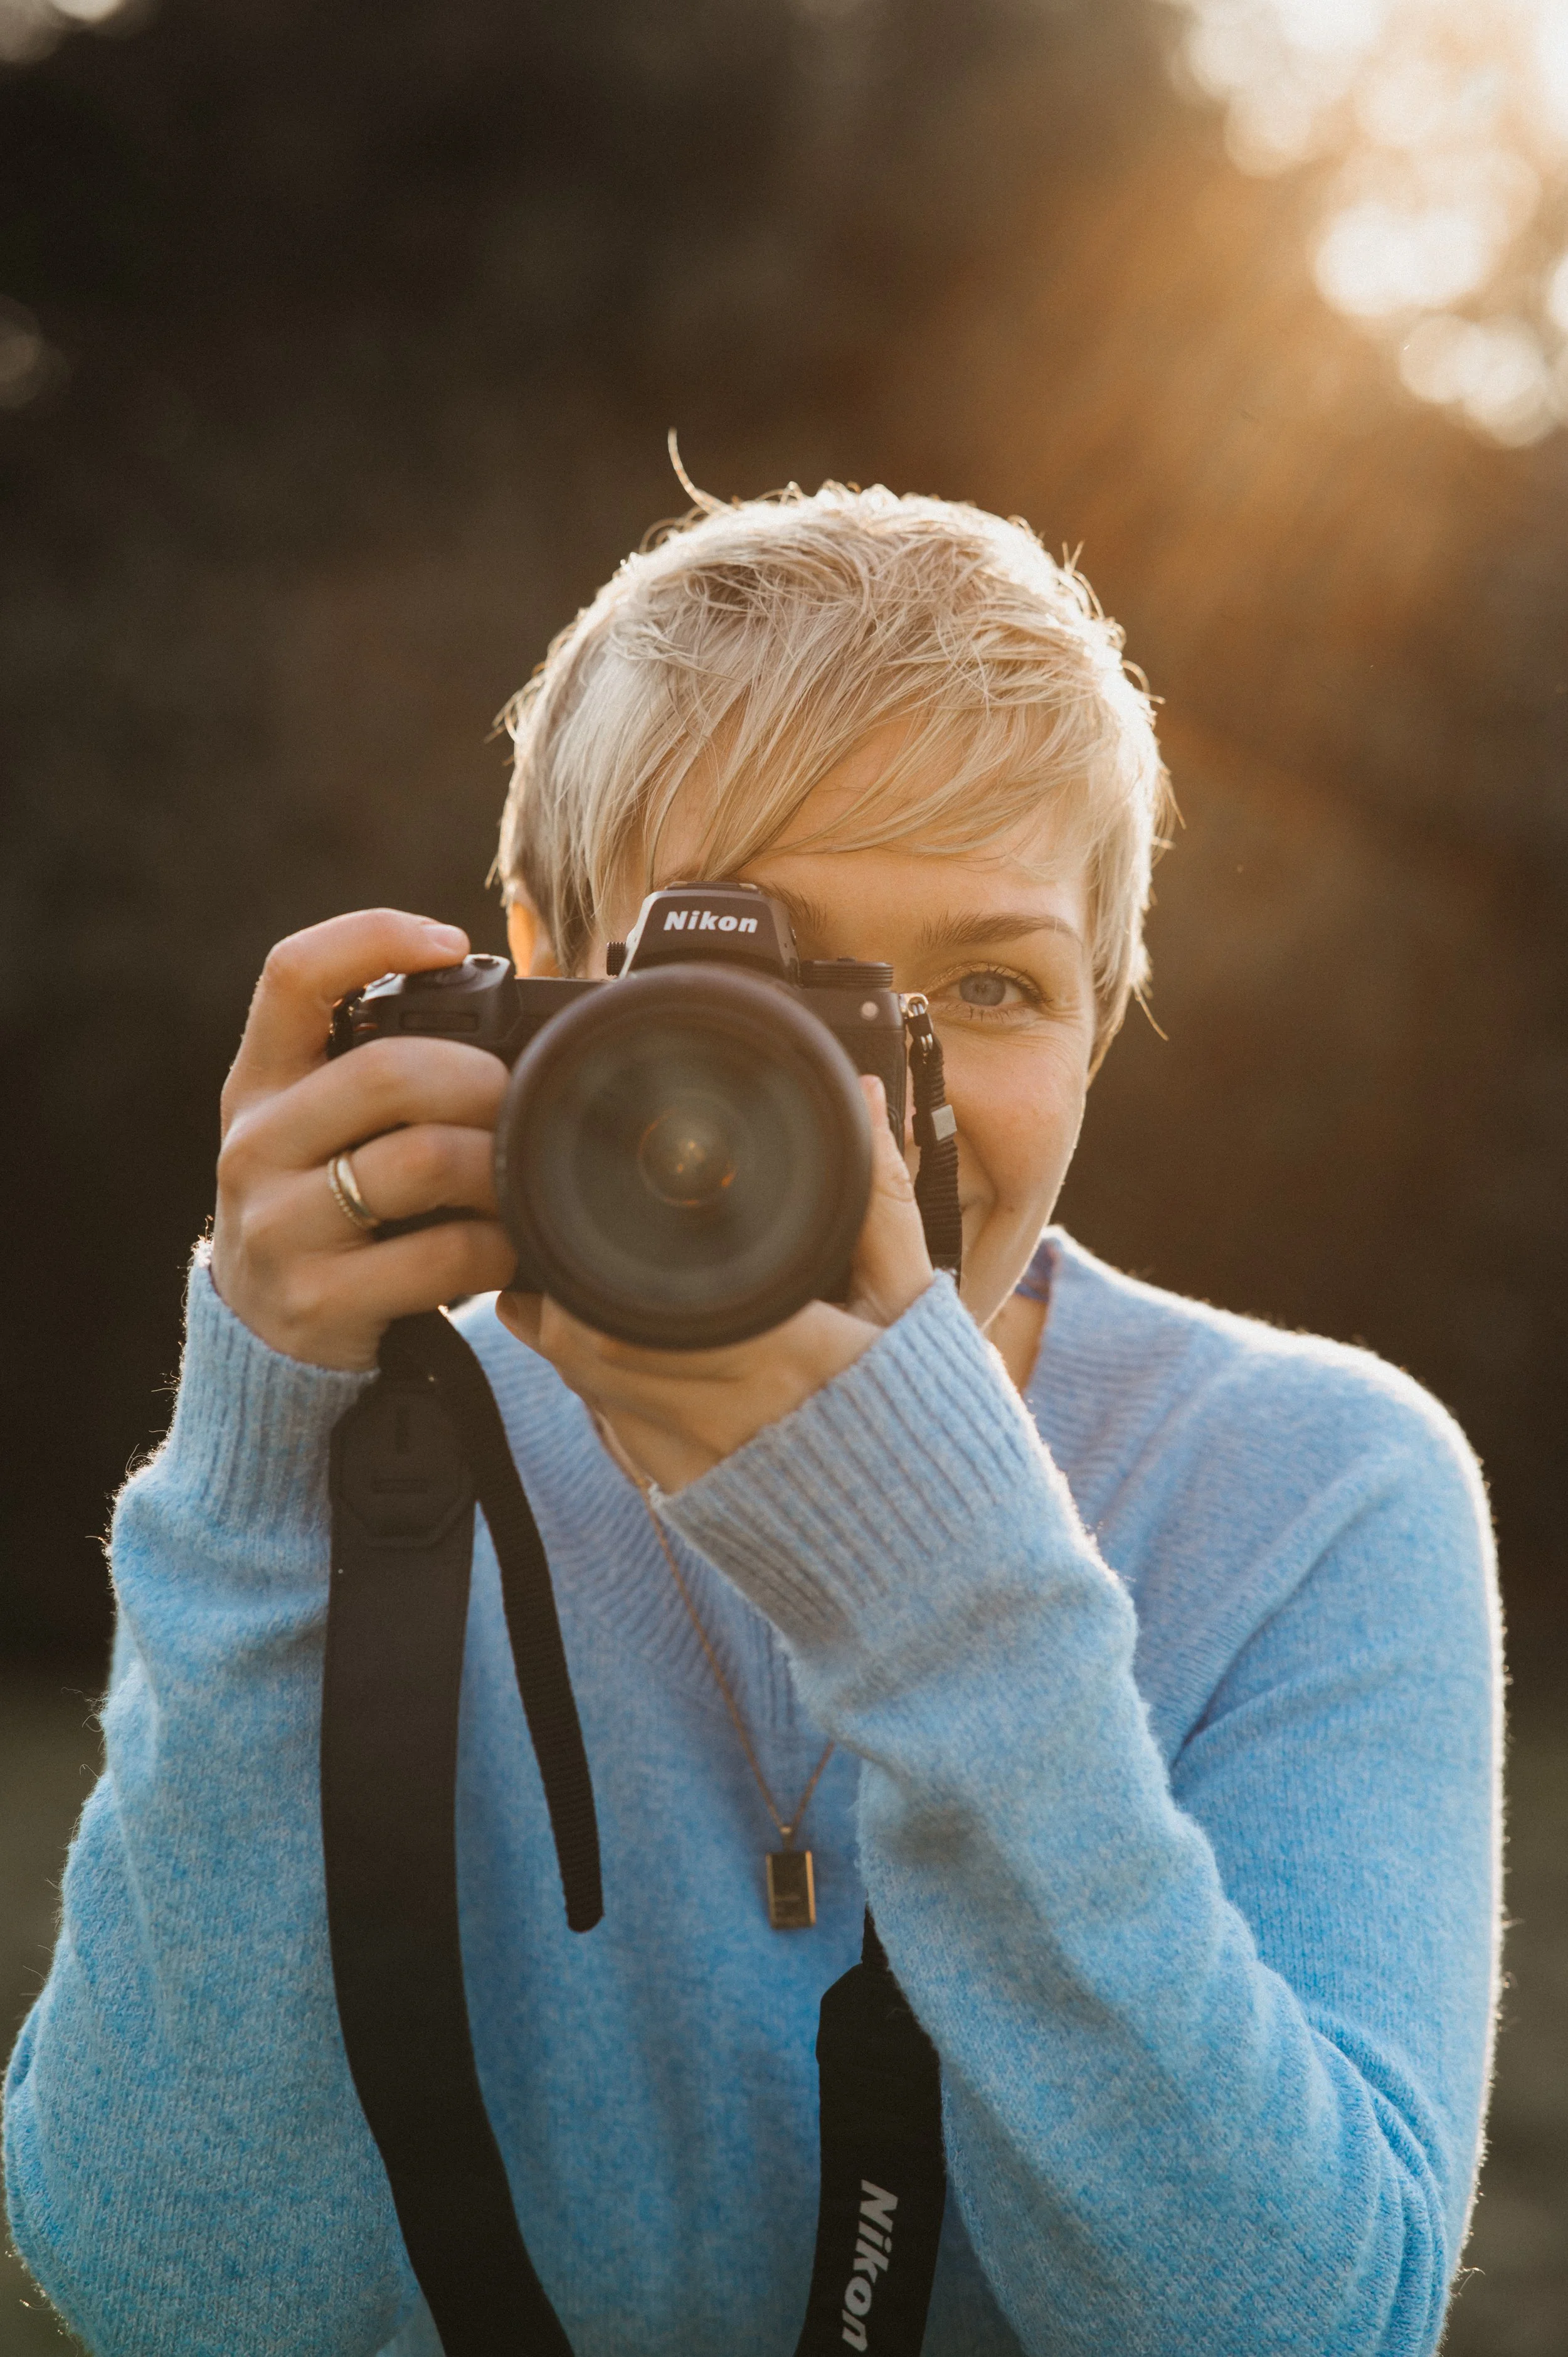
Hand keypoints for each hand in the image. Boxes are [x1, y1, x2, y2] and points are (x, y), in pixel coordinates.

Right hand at [210, 910, 517, 1369]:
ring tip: (519, 1174)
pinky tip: (506, 1246)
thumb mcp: (319, 1125)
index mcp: (261, 1082)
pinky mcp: (318, 1298)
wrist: (266, 1332)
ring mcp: (279, 1225)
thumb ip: (377, 1067)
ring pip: (421, 1160)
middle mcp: (256, 1144)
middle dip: (480, 1079)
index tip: (450, 946)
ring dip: (497, 1164)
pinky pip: (441, 1255)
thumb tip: (511, 1004)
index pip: (292, 975)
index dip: (373, 938)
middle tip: (517, 1097)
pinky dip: (496, 1246)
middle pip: (387, 1072)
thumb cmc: (324, 1203)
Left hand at [497, 1078, 933, 1491]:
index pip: (635, 1311)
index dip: (587, 1266)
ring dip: (564, 1329)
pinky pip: (613, 1430)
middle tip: (552, 1226)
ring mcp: (701, 1466)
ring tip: (563, 1271)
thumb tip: (868, 1099)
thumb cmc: (932, 1417)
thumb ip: (880, 1200)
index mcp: (785, 1358)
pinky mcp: (688, 1497)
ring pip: (588, 1388)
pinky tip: (605, 1339)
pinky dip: (595, 1380)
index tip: (584, 1210)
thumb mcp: (914, 1302)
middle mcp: (728, 1418)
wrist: (936, 1551)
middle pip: (588, 1345)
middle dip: (559, 1286)